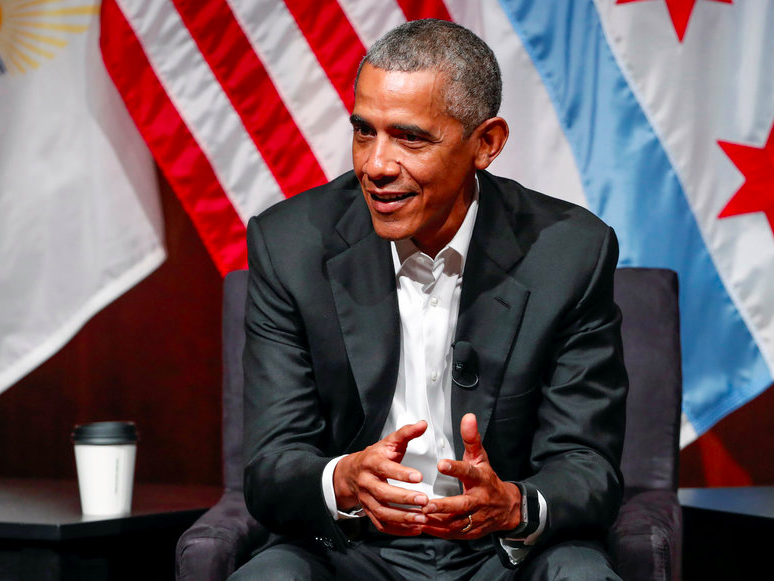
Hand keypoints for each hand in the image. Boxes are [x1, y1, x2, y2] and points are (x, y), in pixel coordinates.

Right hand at [333, 421, 429, 535]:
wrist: (351, 472)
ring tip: (422, 518)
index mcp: (372, 462)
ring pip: (382, 512)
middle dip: (404, 498)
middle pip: (383, 493)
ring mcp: (366, 499)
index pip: (385, 468)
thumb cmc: (376, 456)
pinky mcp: (369, 512)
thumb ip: (407, 433)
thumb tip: (423, 424)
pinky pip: (382, 524)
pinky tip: (415, 528)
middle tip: (424, 500)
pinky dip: (398, 529)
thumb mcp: (389, 442)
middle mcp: (366, 482)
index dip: (401, 473)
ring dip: (402, 517)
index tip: (419, 476)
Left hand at [421, 413, 521, 538]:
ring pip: (456, 522)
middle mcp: (479, 500)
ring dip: (438, 521)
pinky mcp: (470, 531)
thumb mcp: (481, 457)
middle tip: (426, 504)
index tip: (440, 464)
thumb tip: (468, 417)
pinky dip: (439, 531)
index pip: (468, 472)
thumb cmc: (488, 479)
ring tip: (419, 516)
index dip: (455, 468)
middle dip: (444, 506)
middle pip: (462, 504)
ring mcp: (476, 518)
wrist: (507, 508)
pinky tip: (423, 525)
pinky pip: (453, 533)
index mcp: (481, 479)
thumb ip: (471, 438)